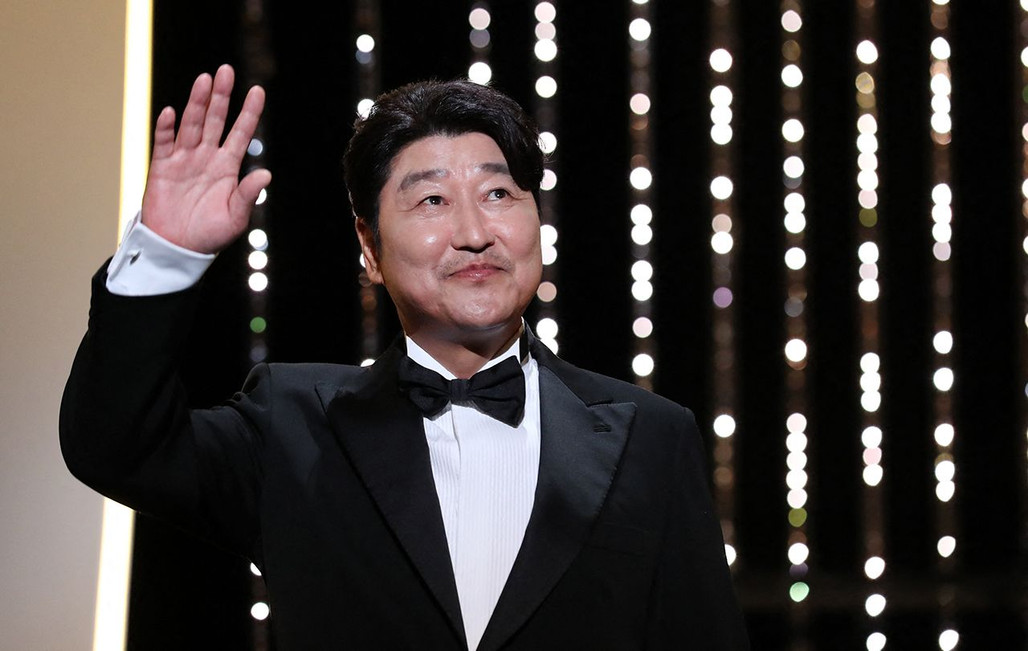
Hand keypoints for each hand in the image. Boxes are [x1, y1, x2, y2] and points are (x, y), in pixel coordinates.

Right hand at [141, 64, 270, 253]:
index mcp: (227, 167)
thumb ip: (248, 194)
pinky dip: (167, 127)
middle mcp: (207, 157)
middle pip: (215, 120)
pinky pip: (164, 142)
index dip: (249, 112)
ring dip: (197, 103)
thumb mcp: (235, 217)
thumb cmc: (209, 235)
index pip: (241, 133)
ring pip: (191, 124)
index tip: (258, 90)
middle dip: (221, 96)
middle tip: (226, 71)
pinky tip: (172, 111)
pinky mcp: (162, 167)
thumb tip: (266, 174)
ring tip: (205, 80)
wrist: (177, 248)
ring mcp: (184, 160)